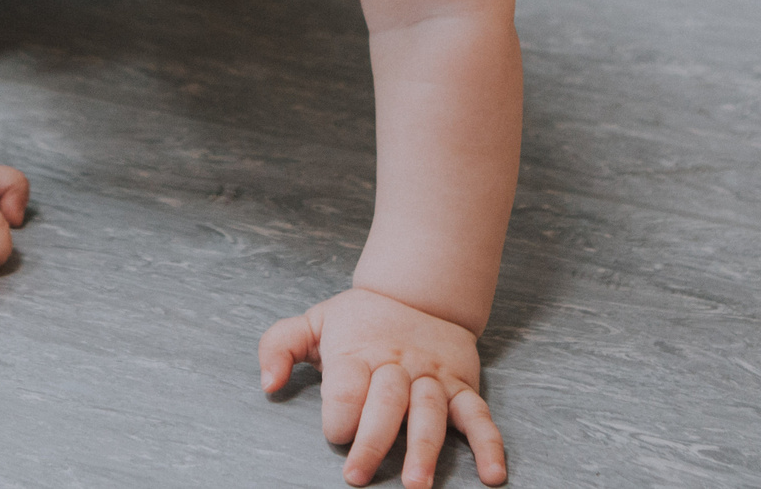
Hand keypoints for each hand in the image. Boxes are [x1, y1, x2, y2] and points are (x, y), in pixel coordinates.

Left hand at [259, 288, 505, 488]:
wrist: (420, 290)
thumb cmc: (360, 320)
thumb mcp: (314, 321)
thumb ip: (279, 347)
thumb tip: (268, 383)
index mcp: (358, 351)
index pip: (347, 385)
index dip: (340, 412)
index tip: (337, 432)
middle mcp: (396, 365)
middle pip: (386, 403)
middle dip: (372, 440)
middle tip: (357, 475)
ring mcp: (432, 377)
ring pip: (429, 412)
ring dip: (424, 448)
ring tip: (416, 483)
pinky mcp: (461, 387)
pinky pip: (478, 416)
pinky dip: (489, 445)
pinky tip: (492, 474)